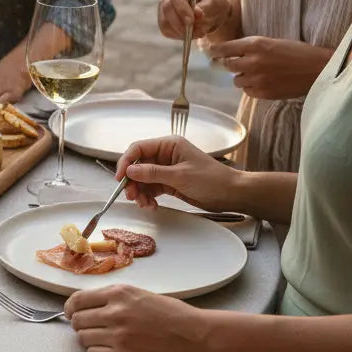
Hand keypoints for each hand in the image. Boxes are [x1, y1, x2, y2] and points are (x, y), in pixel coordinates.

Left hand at [65, 284, 210, 351]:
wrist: (197, 336)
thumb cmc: (172, 314)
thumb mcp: (140, 295)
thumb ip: (114, 299)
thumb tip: (86, 305)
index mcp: (118, 293)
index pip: (77, 300)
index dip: (71, 308)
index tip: (72, 314)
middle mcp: (115, 312)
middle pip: (77, 321)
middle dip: (81, 325)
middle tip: (92, 329)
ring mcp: (118, 335)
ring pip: (83, 339)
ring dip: (90, 340)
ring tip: (105, 340)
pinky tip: (110, 351)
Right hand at [114, 135, 240, 212]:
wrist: (231, 194)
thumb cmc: (211, 180)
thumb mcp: (180, 176)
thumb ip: (153, 173)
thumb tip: (130, 170)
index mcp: (169, 145)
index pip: (138, 148)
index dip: (126, 162)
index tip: (120, 178)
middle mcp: (165, 155)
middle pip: (137, 165)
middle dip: (132, 182)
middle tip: (132, 196)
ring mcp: (166, 170)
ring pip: (142, 179)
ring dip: (140, 192)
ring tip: (145, 204)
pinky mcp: (168, 183)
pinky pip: (150, 189)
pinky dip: (148, 198)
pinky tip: (152, 206)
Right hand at [158, 0, 233, 39]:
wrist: (211, 12)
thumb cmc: (215, 4)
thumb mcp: (216, 3)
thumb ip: (206, 8)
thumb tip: (194, 16)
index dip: (181, 8)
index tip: (191, 22)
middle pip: (167, 7)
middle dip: (180, 23)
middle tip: (196, 33)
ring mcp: (163, 3)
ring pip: (164, 21)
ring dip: (181, 32)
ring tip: (198, 33)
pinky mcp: (162, 17)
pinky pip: (165, 30)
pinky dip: (178, 35)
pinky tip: (190, 33)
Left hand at [205, 36, 329, 99]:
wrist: (317, 69)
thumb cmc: (297, 52)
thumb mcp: (272, 42)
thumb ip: (251, 48)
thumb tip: (228, 54)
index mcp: (256, 44)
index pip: (225, 48)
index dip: (215, 51)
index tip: (210, 52)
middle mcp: (253, 61)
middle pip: (227, 65)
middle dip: (229, 64)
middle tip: (233, 63)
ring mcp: (256, 79)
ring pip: (236, 80)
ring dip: (242, 77)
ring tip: (258, 73)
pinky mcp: (262, 93)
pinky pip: (247, 91)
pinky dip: (252, 87)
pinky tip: (265, 82)